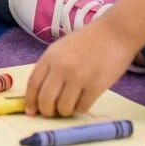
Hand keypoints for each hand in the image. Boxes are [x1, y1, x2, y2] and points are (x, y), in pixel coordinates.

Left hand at [24, 21, 138, 117]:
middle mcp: (62, 67)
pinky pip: (82, 107)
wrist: (114, 33)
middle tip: (52, 112)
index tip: (31, 111)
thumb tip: (38, 94)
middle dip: (47, 111)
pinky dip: (81, 108)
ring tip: (70, 103)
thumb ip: (49, 67)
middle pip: (45, 100)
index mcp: (50, 56)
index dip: (30, 101)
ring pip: (63, 108)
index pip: (33, 84)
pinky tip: (84, 99)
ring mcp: (79, 76)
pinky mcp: (96, 85)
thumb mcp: (61, 49)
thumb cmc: (88, 41)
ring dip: (65, 111)